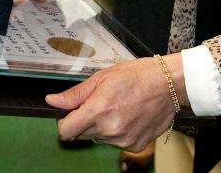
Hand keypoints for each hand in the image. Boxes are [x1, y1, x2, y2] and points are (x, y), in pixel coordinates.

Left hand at [45, 54, 186, 151]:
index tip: (69, 114)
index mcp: (98, 111)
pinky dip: (118, 132)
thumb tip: (52, 101)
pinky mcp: (136, 145)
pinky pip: (116, 143)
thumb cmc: (136, 75)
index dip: (64, 121)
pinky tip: (128, 117)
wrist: (168, 84)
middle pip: (81, 135)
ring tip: (117, 108)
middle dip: (83, 122)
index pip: (66, 131)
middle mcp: (110, 130)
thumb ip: (75, 94)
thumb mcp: (101, 78)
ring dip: (101, 127)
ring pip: (99, 139)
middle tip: (98, 104)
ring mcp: (124, 140)